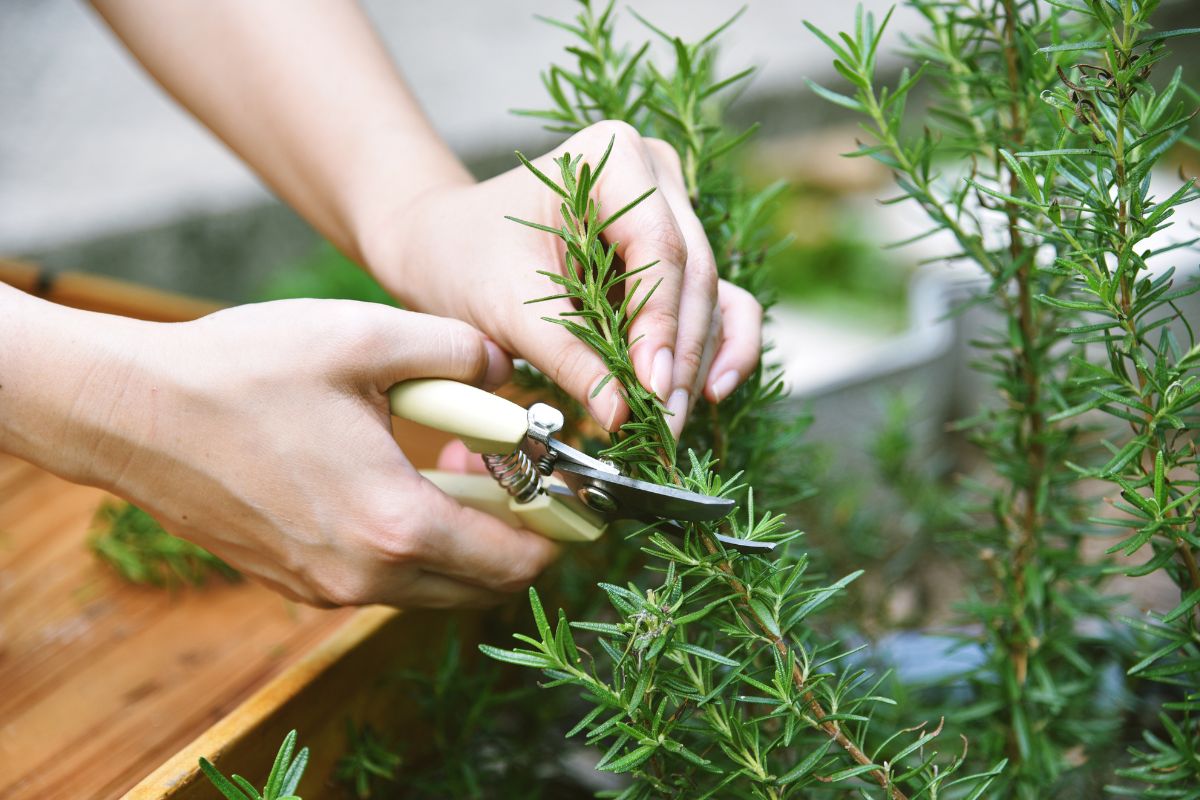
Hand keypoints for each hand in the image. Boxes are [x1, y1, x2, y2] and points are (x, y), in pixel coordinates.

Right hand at [7, 294, 557, 607]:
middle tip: (515, 468)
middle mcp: (365, 577)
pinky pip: (386, 578)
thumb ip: (459, 351)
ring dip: (463, 536)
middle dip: (515, 532)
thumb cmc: (243, 369)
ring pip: (434, 584)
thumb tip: (508, 368)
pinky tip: (398, 478)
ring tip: (456, 461)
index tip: (576, 495)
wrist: (132, 414)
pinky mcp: (297, 582)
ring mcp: (327, 587)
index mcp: (395, 523)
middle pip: (482, 583)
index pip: (515, 558)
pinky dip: (414, 542)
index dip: (560, 529)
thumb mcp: (366, 338)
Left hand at [365, 121, 763, 437]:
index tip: (651, 388)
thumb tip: (620, 414)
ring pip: (709, 295)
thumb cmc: (466, 258)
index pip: (658, 247)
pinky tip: (709, 393)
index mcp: (612, 158)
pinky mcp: (675, 257)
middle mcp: (657, 177)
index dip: (661, 323)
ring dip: (696, 364)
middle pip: (693, 274)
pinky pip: (717, 302)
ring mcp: (673, 214)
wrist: (446, 246)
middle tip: (664, 423)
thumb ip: (567, 358)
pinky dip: (717, 348)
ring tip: (671, 423)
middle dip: (680, 356)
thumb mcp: (508, 309)